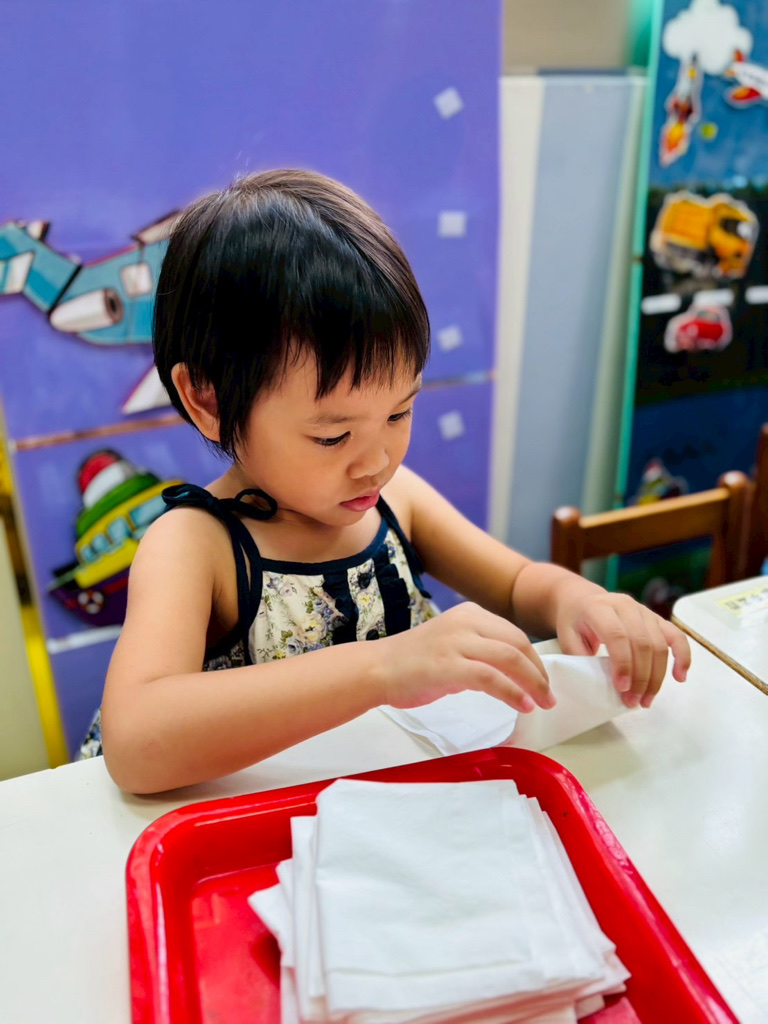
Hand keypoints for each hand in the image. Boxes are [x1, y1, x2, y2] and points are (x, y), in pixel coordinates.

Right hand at [379, 602, 555, 712]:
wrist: (376, 668)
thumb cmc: (412, 662)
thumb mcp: (451, 643)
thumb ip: (479, 650)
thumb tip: (509, 672)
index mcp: (469, 614)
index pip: (514, 634)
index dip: (535, 659)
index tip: (542, 680)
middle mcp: (465, 622)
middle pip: (518, 643)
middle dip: (539, 672)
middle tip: (549, 695)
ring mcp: (456, 642)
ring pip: (509, 657)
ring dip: (533, 683)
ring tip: (542, 703)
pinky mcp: (448, 666)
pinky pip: (492, 678)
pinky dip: (513, 693)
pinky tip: (523, 706)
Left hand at [555, 584, 690, 707]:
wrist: (582, 599)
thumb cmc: (574, 621)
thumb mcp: (567, 637)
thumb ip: (580, 658)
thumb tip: (599, 685)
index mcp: (599, 608)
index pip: (617, 635)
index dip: (623, 664)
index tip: (622, 688)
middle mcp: (625, 606)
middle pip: (642, 642)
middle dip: (641, 677)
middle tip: (633, 701)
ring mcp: (643, 611)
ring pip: (659, 643)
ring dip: (657, 676)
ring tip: (647, 699)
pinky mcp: (656, 618)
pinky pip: (676, 636)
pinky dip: (682, 656)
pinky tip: (679, 677)